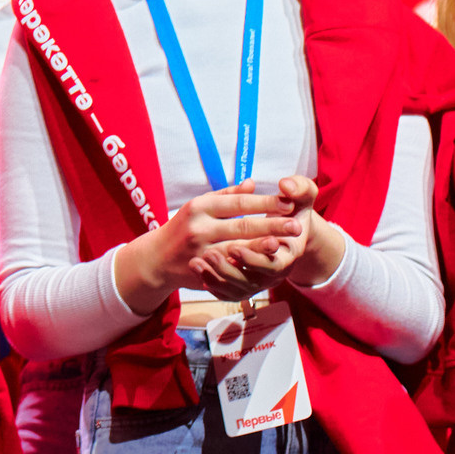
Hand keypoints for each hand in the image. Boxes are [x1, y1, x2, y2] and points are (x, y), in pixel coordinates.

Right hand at [113, 184, 303, 313]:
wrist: (157, 258)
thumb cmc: (183, 227)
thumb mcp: (199, 206)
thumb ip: (226, 196)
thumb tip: (252, 183)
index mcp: (200, 207)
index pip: (238, 203)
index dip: (264, 203)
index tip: (288, 203)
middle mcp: (200, 227)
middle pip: (242, 226)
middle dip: (272, 225)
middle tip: (297, 225)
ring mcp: (202, 251)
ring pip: (239, 249)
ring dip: (263, 247)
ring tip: (285, 244)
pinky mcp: (205, 270)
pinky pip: (232, 268)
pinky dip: (250, 266)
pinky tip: (266, 264)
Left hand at [211, 176, 346, 294]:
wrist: (291, 229)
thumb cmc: (293, 210)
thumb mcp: (302, 197)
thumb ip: (300, 189)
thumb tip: (285, 185)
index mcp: (291, 252)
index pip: (273, 264)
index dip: (254, 257)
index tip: (233, 248)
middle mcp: (277, 270)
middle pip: (253, 279)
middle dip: (230, 268)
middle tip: (208, 255)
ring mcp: (262, 279)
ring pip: (238, 288)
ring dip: (217, 276)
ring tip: (197, 261)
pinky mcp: (248, 283)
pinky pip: (230, 292)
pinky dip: (215, 285)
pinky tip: (198, 272)